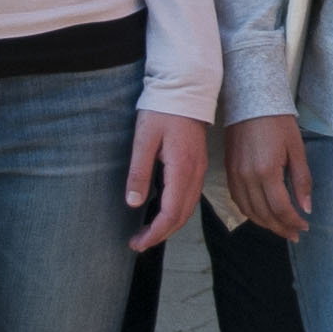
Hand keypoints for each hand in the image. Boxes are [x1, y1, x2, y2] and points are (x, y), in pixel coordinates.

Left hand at [123, 112, 205, 252]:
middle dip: (160, 234)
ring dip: (169, 225)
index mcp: (182, 168)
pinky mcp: (197, 164)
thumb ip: (139, 172)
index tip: (137, 243)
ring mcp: (199, 169)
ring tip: (147, 232)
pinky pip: (189, 197)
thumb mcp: (144, 138)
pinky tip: (161, 211)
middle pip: (182, 216)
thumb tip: (133, 203)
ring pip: (187, 208)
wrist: (186, 88)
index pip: (171, 213)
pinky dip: (176, 212)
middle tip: (138, 243)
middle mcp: (195, 173)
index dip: (155, 233)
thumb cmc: (162, 109)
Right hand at [227, 115, 313, 241]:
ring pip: (249, 211)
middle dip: (281, 227)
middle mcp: (247, 177)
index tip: (304, 226)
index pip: (280, 208)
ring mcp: (235, 176)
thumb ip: (301, 180)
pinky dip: (250, 213)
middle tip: (295, 234)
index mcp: (266, 171)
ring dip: (266, 224)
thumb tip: (306, 208)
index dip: (293, 221)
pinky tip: (262, 215)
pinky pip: (238, 200)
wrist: (250, 102)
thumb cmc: (277, 122)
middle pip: (264, 214)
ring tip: (281, 228)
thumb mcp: (297, 149)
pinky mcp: (228, 172)